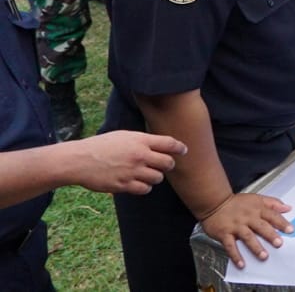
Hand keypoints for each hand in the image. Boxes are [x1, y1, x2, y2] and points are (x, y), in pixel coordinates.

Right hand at [61, 131, 185, 194]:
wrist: (79, 160)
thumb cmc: (102, 145)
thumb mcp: (124, 136)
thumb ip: (143, 140)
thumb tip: (161, 144)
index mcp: (140, 140)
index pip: (169, 144)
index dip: (180, 148)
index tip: (183, 151)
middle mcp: (139, 155)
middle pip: (168, 163)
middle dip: (168, 164)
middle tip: (164, 165)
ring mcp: (132, 171)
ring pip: (158, 178)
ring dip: (155, 177)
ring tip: (147, 174)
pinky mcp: (123, 185)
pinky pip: (144, 189)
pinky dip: (145, 187)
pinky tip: (139, 183)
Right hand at [199, 192, 292, 268]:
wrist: (214, 203)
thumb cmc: (236, 203)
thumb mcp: (256, 198)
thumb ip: (273, 203)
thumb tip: (287, 207)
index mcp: (257, 209)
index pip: (272, 215)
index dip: (282, 222)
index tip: (290, 230)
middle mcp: (248, 218)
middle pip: (261, 226)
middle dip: (270, 235)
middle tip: (279, 243)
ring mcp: (236, 226)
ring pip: (247, 237)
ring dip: (256, 247)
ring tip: (264, 256)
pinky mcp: (224, 234)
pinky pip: (230, 246)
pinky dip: (236, 255)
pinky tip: (241, 263)